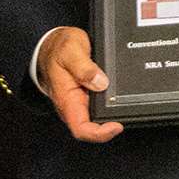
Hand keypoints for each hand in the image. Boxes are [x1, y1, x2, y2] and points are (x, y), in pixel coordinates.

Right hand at [38, 27, 122, 143]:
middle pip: (92, 130)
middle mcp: (72, 106)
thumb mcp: (71, 50)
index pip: (81, 129)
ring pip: (97, 121)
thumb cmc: (58, 48)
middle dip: (111, 125)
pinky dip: (110, 107)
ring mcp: (79, 103)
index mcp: (66, 99)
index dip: (100, 133)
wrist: (50, 45)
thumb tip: (101, 82)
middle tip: (128, 110)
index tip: (117, 125)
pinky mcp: (85, 98)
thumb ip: (84, 67)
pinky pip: (98, 110)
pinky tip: (119, 98)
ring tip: (126, 103)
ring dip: (112, 117)